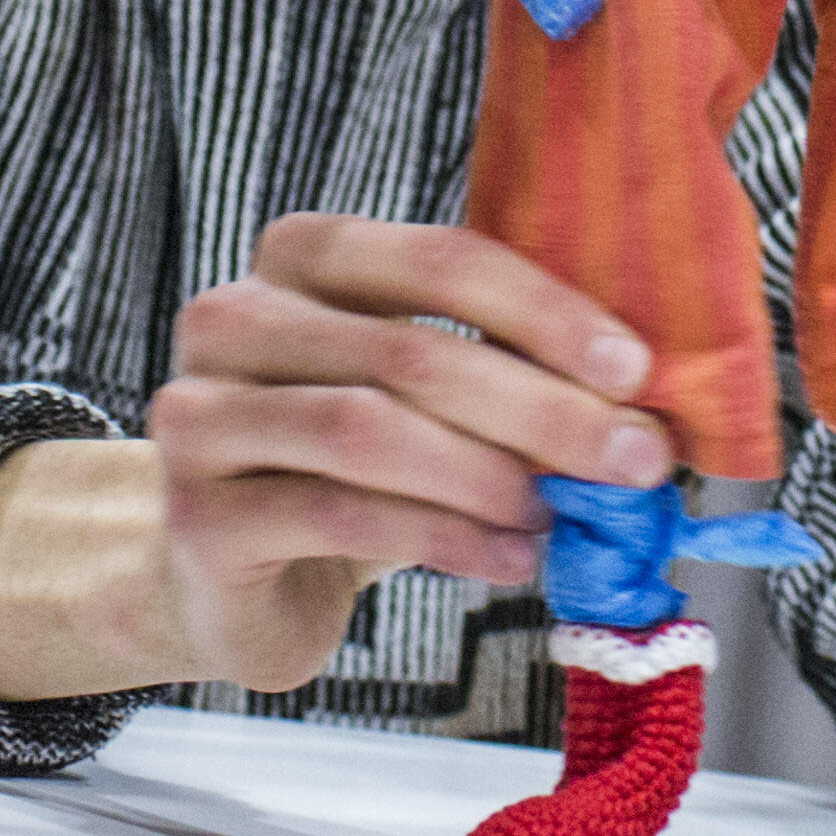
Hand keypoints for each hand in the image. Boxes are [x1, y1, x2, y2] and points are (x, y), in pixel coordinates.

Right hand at [144, 218, 669, 693]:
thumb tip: (637, 402)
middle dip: (541, 408)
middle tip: (631, 459)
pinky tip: (507, 559)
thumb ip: (501, 372)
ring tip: (559, 516)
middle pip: (411, 351)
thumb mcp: (420, 398)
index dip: (544, 312)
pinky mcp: (198, 514)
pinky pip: (341, 515)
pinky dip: (444, 539)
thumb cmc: (346, 469)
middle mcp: (234, 317)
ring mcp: (201, 415)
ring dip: (488, 477)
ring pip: (368, 432)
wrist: (233, 578)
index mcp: (300, 256)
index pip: (438, 259)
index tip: (633, 369)